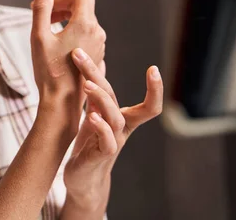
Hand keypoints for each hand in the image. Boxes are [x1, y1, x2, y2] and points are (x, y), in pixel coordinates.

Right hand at [30, 0, 105, 122]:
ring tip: (42, 24)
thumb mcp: (39, 37)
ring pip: (81, 18)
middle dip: (58, 1)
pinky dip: (68, 26)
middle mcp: (96, 31)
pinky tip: (53, 37)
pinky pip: (83, 30)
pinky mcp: (95, 53)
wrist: (62, 102)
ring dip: (62, 14)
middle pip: (79, 4)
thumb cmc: (49, 71)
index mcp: (85, 24)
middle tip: (36, 8)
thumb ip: (41, 8)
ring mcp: (98, 43)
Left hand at [63, 48, 163, 210]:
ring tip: (87, 84)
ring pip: (115, 119)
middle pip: (116, 100)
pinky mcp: (100, 156)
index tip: (154, 68)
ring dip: (101, 99)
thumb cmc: (90, 145)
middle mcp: (121, 130)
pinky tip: (91, 117)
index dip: (155, 89)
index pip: (146, 104)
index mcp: (122, 119)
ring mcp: (112, 143)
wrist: (82, 179)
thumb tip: (99, 62)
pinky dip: (100, 128)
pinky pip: (107, 141)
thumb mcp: (94, 115)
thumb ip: (98, 94)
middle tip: (80, 55)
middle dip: (98, 74)